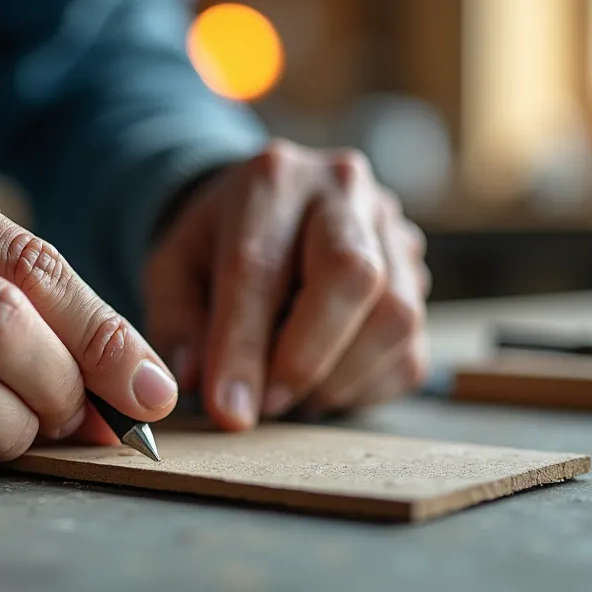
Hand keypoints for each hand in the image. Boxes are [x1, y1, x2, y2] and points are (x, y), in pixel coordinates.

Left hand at [143, 140, 429, 429]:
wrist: (270, 208)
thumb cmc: (217, 243)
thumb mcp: (172, 270)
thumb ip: (176, 325)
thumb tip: (196, 381)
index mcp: (270, 180)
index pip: (258, 266)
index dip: (243, 347)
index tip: (229, 411)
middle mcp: (343, 192)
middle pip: (352, 275)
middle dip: (306, 358)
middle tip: (268, 405)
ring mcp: (393, 231)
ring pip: (395, 317)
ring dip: (339, 379)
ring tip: (292, 395)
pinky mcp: (419, 277)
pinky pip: (410, 351)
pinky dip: (364, 387)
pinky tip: (324, 384)